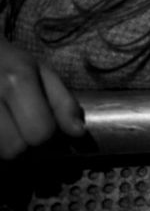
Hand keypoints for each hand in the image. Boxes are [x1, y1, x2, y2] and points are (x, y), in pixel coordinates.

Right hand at [0, 39, 84, 159]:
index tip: (40, 125)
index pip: (40, 132)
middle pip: (13, 150)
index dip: (45, 134)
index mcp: (17, 81)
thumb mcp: (41, 72)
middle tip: (18, 128)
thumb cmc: (9, 63)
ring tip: (5, 127)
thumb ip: (62, 102)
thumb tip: (78, 132)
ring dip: (3, 146)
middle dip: (21, 144)